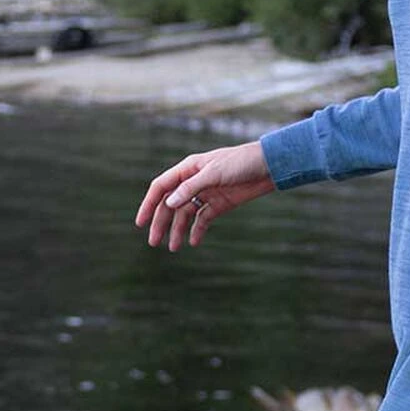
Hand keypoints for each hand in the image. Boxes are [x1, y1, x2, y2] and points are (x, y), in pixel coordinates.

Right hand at [135, 142, 274, 249]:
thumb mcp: (214, 173)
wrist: (269, 167)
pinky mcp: (220, 204)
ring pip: (186, 214)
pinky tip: (193, 242)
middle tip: (153, 242)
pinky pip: (203, 219)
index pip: (161, 187)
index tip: (140, 223)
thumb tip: (170, 202)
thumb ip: (191, 188)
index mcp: (188, 169)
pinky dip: (197, 231)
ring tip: (173, 248)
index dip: (149, 204)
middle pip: (171, 204)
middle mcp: (194, 181)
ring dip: (178, 230)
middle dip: (161, 223)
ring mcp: (206, 194)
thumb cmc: (241, 162)